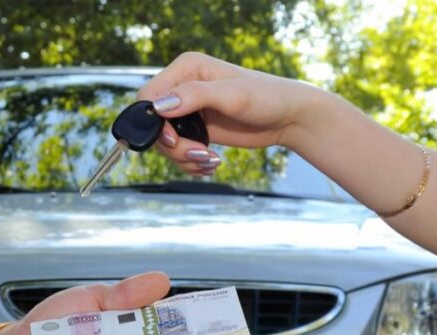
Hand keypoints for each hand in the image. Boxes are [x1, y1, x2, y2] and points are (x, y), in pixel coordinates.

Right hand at [137, 52, 322, 175]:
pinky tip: (211, 163)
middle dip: (173, 146)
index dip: (154, 122)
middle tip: (198, 154)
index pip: (148, 96)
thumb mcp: (231, 95)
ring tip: (209, 161)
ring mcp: (189, 110)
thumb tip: (159, 106)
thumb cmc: (266, 97)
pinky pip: (179, 151)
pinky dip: (191, 163)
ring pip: (165, 142)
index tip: (174, 138)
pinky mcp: (198, 129)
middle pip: (154, 124)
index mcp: (186, 69)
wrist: (288, 118)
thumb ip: (194, 96)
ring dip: (184, 158)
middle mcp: (183, 87)